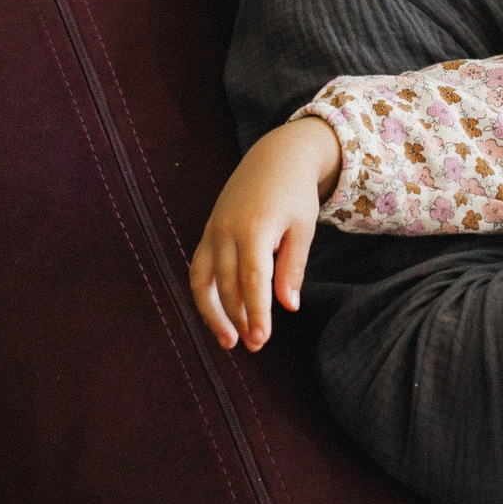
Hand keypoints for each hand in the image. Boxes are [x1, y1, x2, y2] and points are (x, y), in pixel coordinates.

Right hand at [189, 117, 339, 351]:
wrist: (275, 156)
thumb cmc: (294, 193)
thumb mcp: (303, 227)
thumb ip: (293, 267)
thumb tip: (288, 307)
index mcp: (255, 228)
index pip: (252, 281)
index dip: (256, 313)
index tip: (262, 340)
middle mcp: (227, 230)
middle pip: (226, 285)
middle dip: (238, 318)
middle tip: (255, 346)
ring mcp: (213, 230)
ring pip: (203, 280)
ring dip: (213, 313)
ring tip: (228, 340)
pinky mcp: (208, 231)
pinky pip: (199, 268)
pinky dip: (205, 294)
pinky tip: (218, 314)